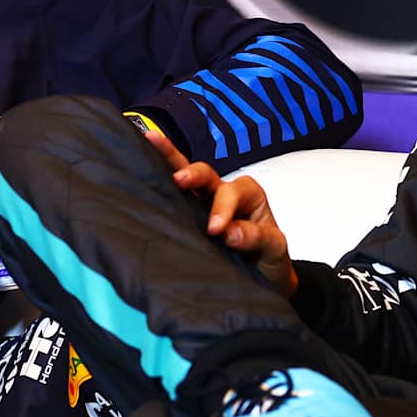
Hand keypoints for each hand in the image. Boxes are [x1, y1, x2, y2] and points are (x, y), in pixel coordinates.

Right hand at [143, 132, 296, 298]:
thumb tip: (231, 232)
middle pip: (206, 174)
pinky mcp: (188, 215)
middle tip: (181, 180)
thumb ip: (257, 237)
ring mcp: (203, 202)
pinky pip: (174, 194)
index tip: (216, 230)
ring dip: (169, 158)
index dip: (222, 209)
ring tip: (151, 140)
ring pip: (186, 173)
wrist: (264, 276)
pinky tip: (143, 162)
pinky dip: (159, 176)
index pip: (232, 194)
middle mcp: (224, 192)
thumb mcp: (274, 248)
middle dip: (193, 174)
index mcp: (249, 195)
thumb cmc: (269, 257)